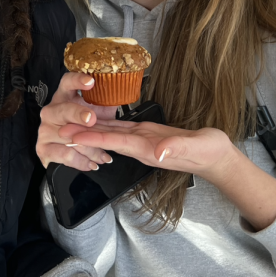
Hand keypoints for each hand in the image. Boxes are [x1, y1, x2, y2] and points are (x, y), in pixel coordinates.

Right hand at [36, 72, 117, 170]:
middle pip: (63, 109)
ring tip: (103, 155)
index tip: (91, 81)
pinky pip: (64, 155)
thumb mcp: (97, 112)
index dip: (78, 80)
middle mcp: (51, 111)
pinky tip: (92, 164)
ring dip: (89, 147)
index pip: (67, 82)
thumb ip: (105, 103)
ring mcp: (45, 130)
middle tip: (92, 119)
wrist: (65, 150)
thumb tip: (122, 93)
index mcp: (64, 97)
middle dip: (78, 114)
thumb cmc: (83, 128)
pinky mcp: (43, 148)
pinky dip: (81, 161)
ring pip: (67, 137)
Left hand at [60, 120, 237, 183]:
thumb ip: (177, 148)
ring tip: (70, 122)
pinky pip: (122, 130)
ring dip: (91, 129)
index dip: (92, 137)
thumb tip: (158, 151)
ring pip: (111, 134)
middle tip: (59, 127)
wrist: (217, 157)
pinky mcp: (147, 134)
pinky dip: (108, 124)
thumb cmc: (208, 152)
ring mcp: (143, 141)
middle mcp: (140, 146)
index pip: (114, 141)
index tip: (71, 135)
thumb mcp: (196, 147)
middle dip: (83, 134)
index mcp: (148, 148)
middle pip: (106, 139)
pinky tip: (96, 119)